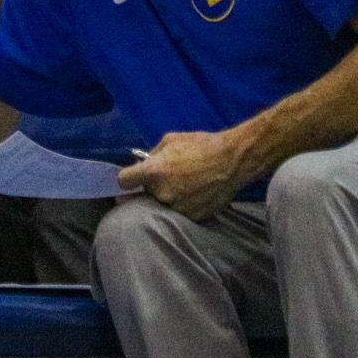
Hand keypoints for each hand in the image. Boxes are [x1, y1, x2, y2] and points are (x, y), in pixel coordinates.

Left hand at [117, 128, 247, 219]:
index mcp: (154, 171)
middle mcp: (161, 193)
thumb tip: (144, 163)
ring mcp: (176, 207)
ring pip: (161, 205)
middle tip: (166, 180)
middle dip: (150, 188)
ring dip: (166, 198)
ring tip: (183, 187)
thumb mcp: (172, 139)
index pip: (123, 181)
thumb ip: (153, 153)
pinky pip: (178, 212)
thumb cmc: (202, 145)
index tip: (130, 179)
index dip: (126, 179)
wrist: (234, 160)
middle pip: (144, 195)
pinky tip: (194, 194)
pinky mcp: (191, 217)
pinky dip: (182, 205)